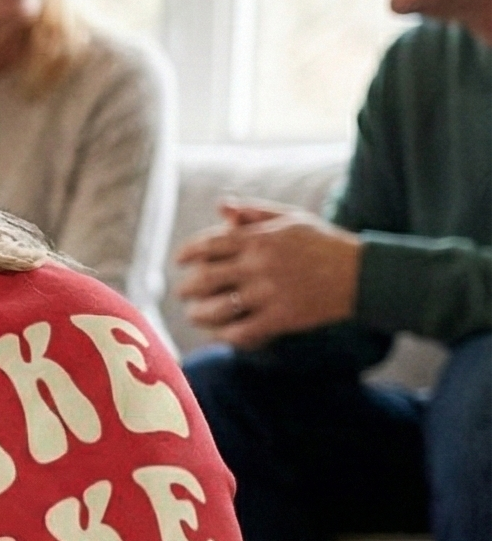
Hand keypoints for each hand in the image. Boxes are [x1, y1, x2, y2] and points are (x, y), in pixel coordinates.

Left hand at [174, 200, 362, 347]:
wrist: (360, 274)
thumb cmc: (321, 243)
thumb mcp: (290, 219)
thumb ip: (253, 212)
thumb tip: (220, 205)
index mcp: (259, 238)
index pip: (208, 244)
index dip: (187, 253)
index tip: (179, 261)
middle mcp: (260, 266)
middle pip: (204, 279)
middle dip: (187, 288)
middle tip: (183, 292)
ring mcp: (268, 294)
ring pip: (216, 309)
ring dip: (198, 315)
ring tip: (194, 314)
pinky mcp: (280, 319)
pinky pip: (240, 332)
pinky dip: (225, 335)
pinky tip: (221, 333)